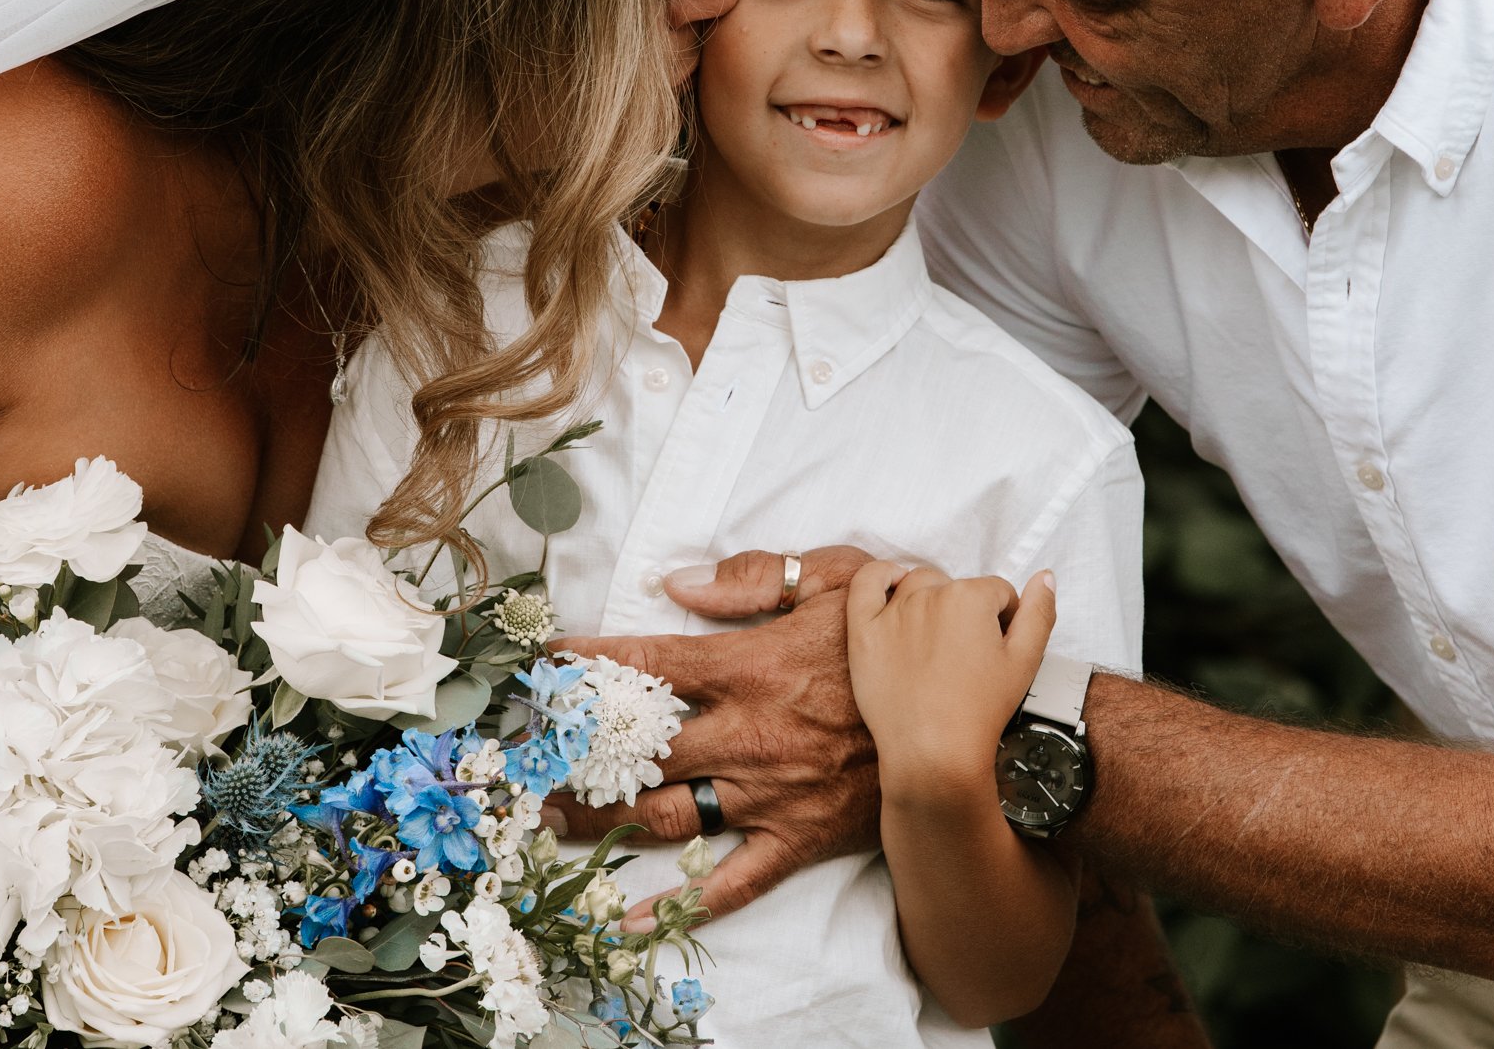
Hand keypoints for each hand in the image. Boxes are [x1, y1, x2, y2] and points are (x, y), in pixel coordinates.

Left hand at [552, 545, 877, 925]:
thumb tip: (675, 584)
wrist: (970, 714)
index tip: (540, 662)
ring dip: (599, 820)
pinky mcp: (798, 838)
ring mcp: (769, 794)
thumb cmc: (900, 637)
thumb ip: (753, 577)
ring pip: (664, 814)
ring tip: (550, 821)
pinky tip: (628, 918)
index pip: (646, 663)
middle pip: (635, 749)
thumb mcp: (838, 576)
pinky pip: (730, 880)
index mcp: (748, 666)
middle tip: (523, 760)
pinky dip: (679, 904)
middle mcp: (746, 733)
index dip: (585, 662)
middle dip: (571, 754)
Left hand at [848, 562, 1055, 796]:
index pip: (997, 592)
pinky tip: (894, 584)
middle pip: (957, 587)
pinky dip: (881, 576)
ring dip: (932, 599)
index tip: (997, 649)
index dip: (1004, 619)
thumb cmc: (979, 711)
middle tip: (967, 654)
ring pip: (919, 584)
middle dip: (967, 612)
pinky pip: (866, 583)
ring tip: (938, 639)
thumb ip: (1039, 613)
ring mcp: (893, 611)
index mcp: (971, 597)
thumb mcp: (1026, 661)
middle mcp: (930, 595)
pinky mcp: (864, 630)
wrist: (933, 752)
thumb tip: (1044, 577)